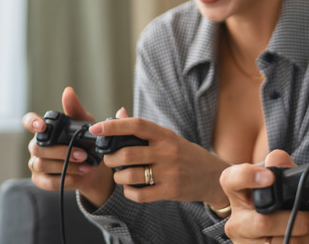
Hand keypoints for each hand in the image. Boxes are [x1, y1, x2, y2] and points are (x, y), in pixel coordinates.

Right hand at [23, 87, 114, 207]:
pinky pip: (46, 181)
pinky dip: (64, 179)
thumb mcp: (86, 125)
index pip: (29, 122)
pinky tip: (79, 175)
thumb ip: (75, 110)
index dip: (32, 122)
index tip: (42, 125)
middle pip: (38, 148)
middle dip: (61, 151)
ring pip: (42, 164)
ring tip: (86, 165)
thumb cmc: (87, 142)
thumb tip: (68, 91)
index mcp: (45, 130)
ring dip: (66, 165)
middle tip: (83, 154)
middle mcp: (37, 146)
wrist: (95, 168)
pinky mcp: (41, 180)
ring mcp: (36, 164)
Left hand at [87, 111, 230, 207]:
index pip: (137, 125)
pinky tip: (132, 188)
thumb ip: (144, 130)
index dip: (114, 126)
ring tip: (121, 176)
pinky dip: (129, 193)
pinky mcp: (170, 191)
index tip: (95, 128)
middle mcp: (168, 152)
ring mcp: (169, 172)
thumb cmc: (187, 155)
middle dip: (111, 158)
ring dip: (118, 177)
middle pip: (127, 153)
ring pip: (129, 176)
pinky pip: (139, 194)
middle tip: (110, 160)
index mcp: (166, 135)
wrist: (213, 176)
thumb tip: (119, 113)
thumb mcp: (169, 138)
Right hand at [220, 150, 308, 242]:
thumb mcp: (291, 186)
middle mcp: (237, 220)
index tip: (269, 177)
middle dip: (293, 221)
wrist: (300, 239)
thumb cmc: (291, 209)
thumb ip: (286, 168)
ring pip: (275, 243)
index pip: (230, 179)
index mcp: (241, 195)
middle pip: (262, 222)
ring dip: (301, 237)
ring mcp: (244, 242)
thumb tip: (277, 159)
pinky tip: (304, 241)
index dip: (246, 176)